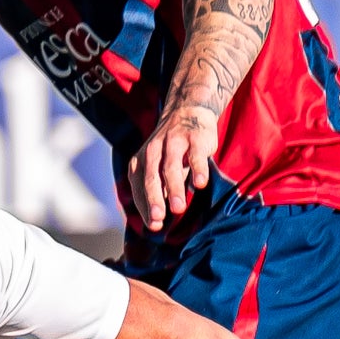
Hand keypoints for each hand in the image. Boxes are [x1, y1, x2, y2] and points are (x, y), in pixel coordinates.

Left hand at [125, 102, 219, 231]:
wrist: (188, 112)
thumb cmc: (173, 149)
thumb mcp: (160, 167)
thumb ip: (159, 190)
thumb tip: (155, 221)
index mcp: (140, 162)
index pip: (139, 189)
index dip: (145, 207)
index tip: (154, 226)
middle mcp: (153, 152)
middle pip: (151, 179)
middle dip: (154, 200)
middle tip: (158, 220)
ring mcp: (173, 143)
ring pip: (171, 168)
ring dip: (174, 189)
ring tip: (178, 209)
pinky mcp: (194, 138)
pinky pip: (195, 156)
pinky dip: (197, 170)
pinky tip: (200, 184)